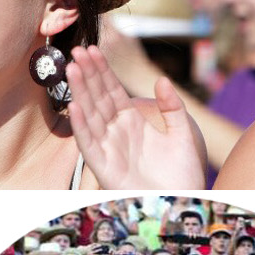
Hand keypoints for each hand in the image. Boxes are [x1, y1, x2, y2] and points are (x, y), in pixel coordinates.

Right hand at [66, 46, 204, 186]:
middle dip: (87, 74)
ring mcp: (109, 149)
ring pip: (90, 116)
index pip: (112, 90)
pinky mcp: (104, 168)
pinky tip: (75, 107)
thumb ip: (173, 107)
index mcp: (132, 122)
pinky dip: (81, 126)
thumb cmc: (182, 176)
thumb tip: (162, 79)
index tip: (92, 49)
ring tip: (72, 69)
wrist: (182, 205)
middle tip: (77, 49)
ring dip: (80, 92)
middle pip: (98, 97)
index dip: (101, 70)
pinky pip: (89, 144)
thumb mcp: (182, 134)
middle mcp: (116, 132)